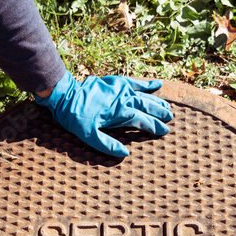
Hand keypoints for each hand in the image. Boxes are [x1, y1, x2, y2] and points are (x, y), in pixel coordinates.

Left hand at [35, 72, 173, 157]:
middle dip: (160, 113)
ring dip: (157, 101)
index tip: (164, 131)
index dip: (155, 126)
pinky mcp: (116, 82)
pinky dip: (147, 84)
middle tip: (170, 118)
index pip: (143, 121)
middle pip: (147, 106)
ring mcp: (121, 89)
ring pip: (144, 95)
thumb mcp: (89, 136)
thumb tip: (125, 153)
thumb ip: (107, 145)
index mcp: (120, 114)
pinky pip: (135, 82)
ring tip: (167, 107)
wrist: (65, 95)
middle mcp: (124, 100)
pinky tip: (158, 84)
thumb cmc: (76, 118)